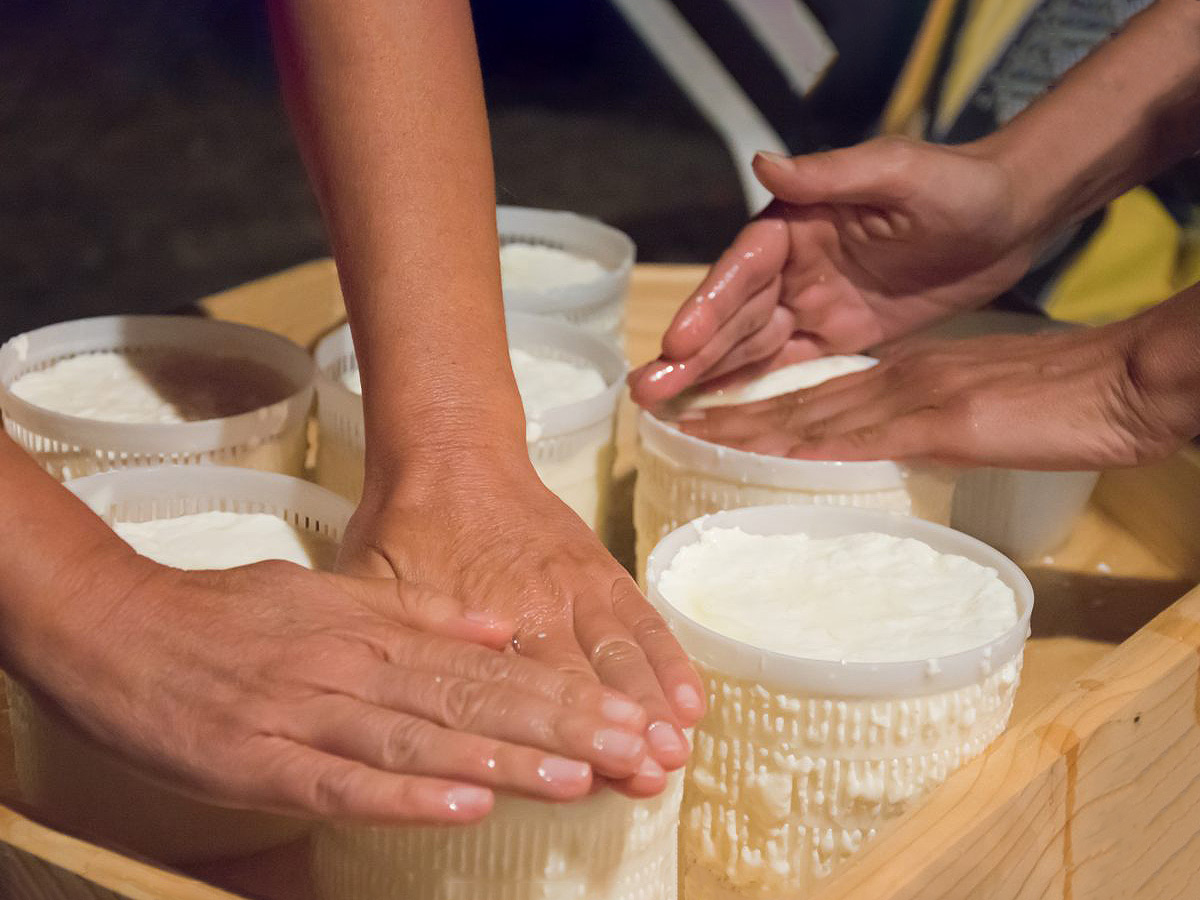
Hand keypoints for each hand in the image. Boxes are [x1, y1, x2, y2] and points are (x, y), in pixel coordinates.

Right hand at [18, 555, 655, 825]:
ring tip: (577, 782)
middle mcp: (355, 667)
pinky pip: (341, 783)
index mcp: (375, 628)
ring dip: (502, 761)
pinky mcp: (258, 762)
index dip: (562, 691)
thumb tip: (497, 627)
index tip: (627, 714)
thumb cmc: (231, 615)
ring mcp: (308, 714)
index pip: (488, 663)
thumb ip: (416, 610)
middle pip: (472, 699)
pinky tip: (464, 806)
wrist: (120, 627)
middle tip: (632, 751)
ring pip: (421, 738)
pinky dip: (404, 794)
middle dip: (558, 728)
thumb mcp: (331, 593)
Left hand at [339, 461, 706, 797]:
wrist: (451, 454)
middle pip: (585, 680)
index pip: (525, 692)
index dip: (556, 738)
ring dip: (654, 703)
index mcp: (481, 615)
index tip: (585, 781)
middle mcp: (539, 604)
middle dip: (618, 732)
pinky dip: (670, 658)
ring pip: (624, 652)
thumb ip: (392, 641)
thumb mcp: (372, 582)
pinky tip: (693, 699)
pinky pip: (644, 617)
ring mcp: (577, 586)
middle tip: (650, 778)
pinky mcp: (601, 569)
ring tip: (677, 751)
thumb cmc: (406, 525)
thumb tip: (391, 706)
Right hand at [629, 137, 1043, 406]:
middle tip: (644, 391)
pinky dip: (753, 390)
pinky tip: (718, 414)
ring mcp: (813, 303)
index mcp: (797, 223)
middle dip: (690, 353)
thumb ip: (830, 174)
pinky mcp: (839, 335)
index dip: (708, 305)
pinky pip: (789, 367)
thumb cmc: (958, 183)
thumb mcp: (897, 170)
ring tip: (661, 408)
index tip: (677, 340)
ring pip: (750, 347)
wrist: (1013, 216)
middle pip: (734, 315)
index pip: (742, 268)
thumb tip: (762, 164)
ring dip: (707, 376)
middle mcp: (793, 266)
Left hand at [674, 307, 1198, 470]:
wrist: (1119, 380)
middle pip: (795, 402)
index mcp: (905, 376)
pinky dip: (798, 446)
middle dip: (731, 416)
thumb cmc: (1064, 401)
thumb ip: (930, 423)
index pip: (816, 395)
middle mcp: (894, 379)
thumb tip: (896, 448)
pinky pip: (853, 436)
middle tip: (672, 424)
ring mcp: (911, 396)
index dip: (758, 410)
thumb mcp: (982, 409)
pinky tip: (757, 455)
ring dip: (744, 429)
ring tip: (687, 437)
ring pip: (808, 415)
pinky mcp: (935, 419)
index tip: (710, 424)